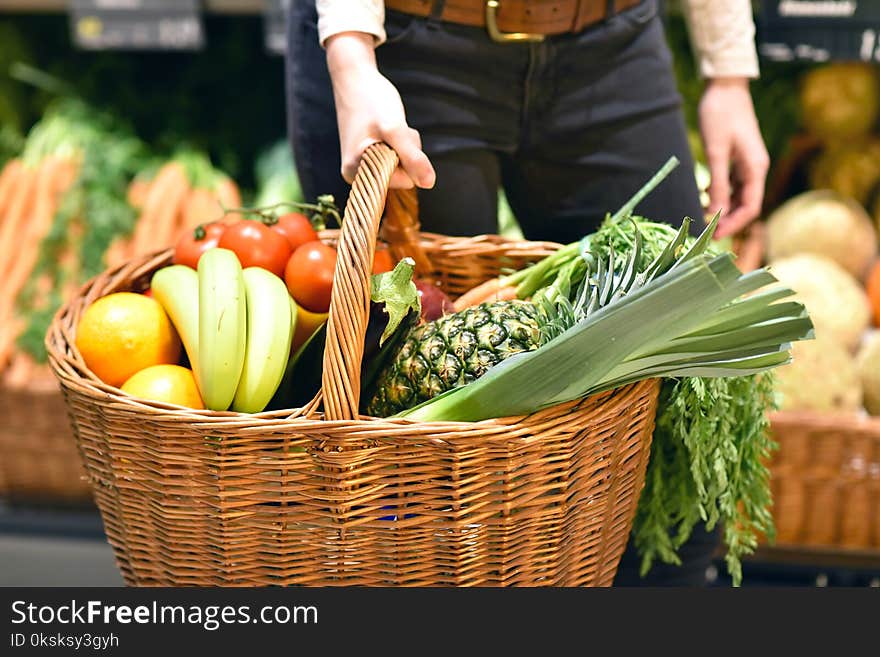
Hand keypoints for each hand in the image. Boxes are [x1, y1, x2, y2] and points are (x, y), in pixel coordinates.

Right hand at [326, 32, 435, 189]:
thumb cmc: (371, 99)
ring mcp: (360, 165)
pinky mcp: (366, 156)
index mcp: (356, 172)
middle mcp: (355, 173)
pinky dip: (397, 142)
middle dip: (406, 152)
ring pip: (400, 165)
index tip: (393, 135)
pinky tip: (386, 128)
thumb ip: (412, 157)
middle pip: (402, 175)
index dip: (407, 157)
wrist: (354, 77)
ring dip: (403, 145)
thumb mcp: (395, 128)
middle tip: (392, 128)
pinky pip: (394, 156)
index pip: (404, 181)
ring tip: (388, 126)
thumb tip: (429, 183)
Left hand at [698, 77, 769, 237]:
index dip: (733, 224)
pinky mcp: (737, 158)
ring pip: (737, 195)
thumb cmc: (720, 115)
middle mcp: (755, 168)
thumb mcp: (716, 152)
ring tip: (701, 216)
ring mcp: (747, 163)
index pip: (750, 207)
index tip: (713, 235)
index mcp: (755, 168)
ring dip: (721, 207)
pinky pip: (731, 183)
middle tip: (704, 232)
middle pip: (744, 204)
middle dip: (726, 219)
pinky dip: (719, 193)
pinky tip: (704, 195)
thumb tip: (715, 214)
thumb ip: (718, 183)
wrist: (724, 86)